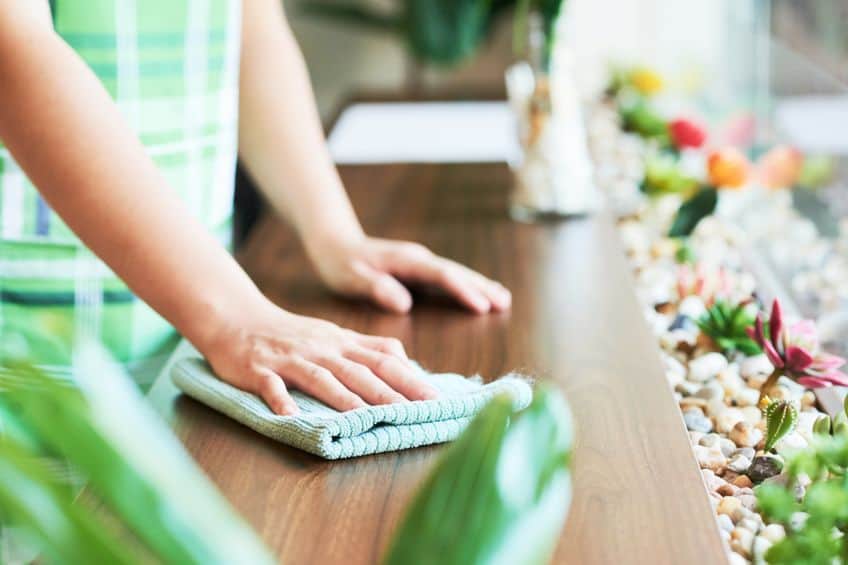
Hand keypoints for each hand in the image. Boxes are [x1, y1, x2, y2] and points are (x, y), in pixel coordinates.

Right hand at [200, 299, 438, 415]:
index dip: (409, 378)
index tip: (435, 398)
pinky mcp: (260, 369)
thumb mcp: (334, 336)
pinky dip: (281, 401)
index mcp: (342, 344)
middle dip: (389, 392)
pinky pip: (271, 386)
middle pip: (359, 371)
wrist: (238, 317)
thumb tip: (407, 363)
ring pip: (321, 378)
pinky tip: (291, 417)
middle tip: (416, 412)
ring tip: (365, 420)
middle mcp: (322, 350)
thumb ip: (368, 349)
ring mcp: (290, 359)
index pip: (383, 360)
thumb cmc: (291, 333)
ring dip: (344, 399)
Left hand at [307, 235, 511, 313]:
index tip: (480, 306)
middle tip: (503, 303)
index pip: (440, 275)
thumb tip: (404, 304)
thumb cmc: (341, 263)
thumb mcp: (351, 278)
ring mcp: (421, 262)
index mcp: (406, 261)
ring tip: (503, 299)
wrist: (336, 244)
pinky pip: (449, 277)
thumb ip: (376, 289)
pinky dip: (468, 285)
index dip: (462, 290)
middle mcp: (418, 258)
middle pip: (456, 272)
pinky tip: (482, 293)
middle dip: (480, 287)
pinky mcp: (421, 269)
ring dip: (480, 285)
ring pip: (457, 273)